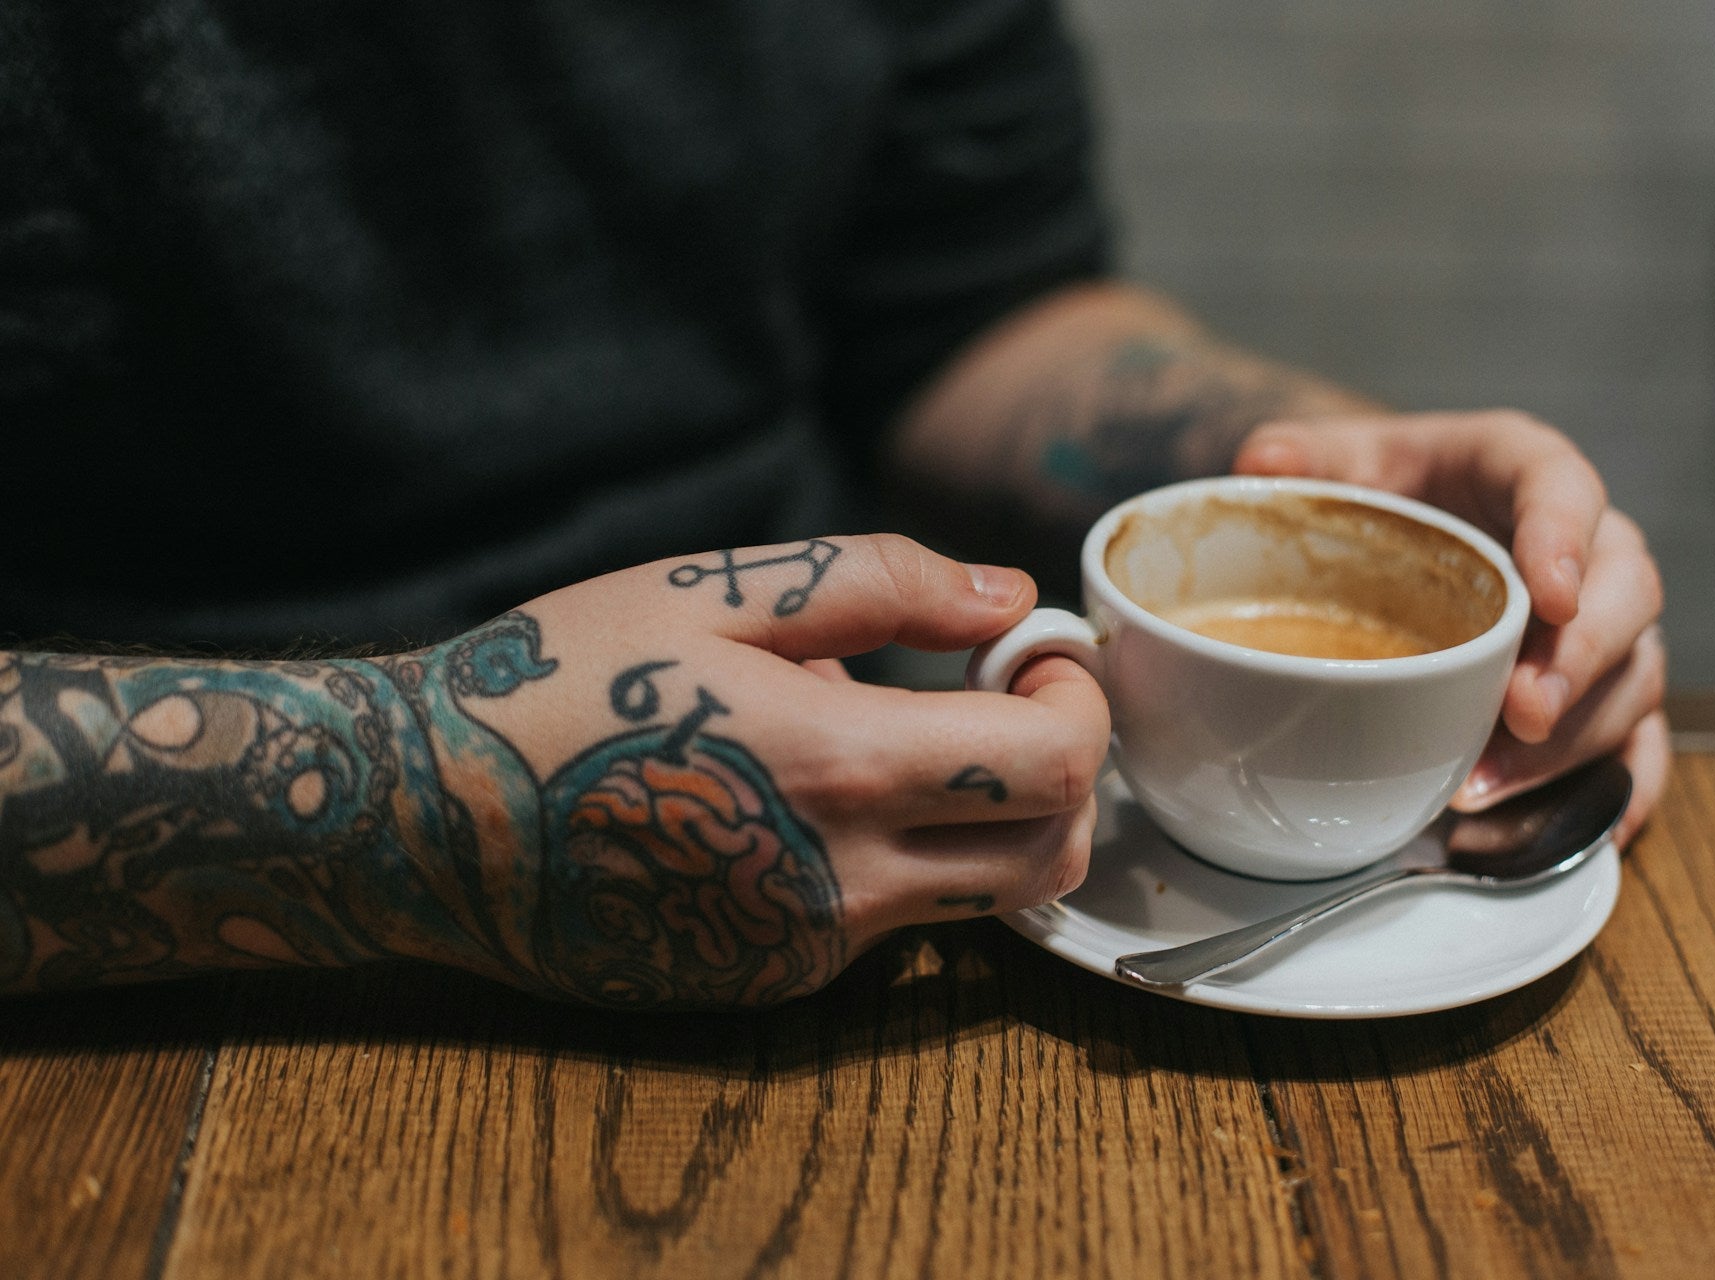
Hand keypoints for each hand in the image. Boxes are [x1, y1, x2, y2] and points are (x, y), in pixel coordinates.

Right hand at [408, 535, 1108, 1006]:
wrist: (423, 819)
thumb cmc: (560, 682)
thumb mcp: (710, 591)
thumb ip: (877, 584)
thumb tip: (1007, 594)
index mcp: (837, 767)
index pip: (1053, 765)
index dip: (1079, 701)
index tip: (1037, 655)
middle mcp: (841, 882)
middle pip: (1050, 857)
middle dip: (1067, 775)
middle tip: (1007, 704)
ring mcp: (806, 947)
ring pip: (981, 904)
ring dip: (991, 823)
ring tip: (906, 744)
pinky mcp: (769, 982)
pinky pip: (889, 929)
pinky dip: (903, 861)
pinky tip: (815, 801)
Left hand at [1233, 411, 1668, 841]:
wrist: (1406, 520)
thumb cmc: (1386, 489)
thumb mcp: (1341, 459)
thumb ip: (1303, 456)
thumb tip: (1263, 464)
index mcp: (1525, 469)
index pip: (1566, 487)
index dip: (1566, 538)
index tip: (1551, 593)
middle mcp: (1590, 545)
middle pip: (1626, 596)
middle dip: (1581, 661)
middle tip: (1522, 713)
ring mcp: (1605, 624)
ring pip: (1633, 679)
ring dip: (1571, 742)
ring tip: (1485, 786)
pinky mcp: (1605, 691)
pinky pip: (1640, 744)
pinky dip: (1616, 792)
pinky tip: (1582, 835)